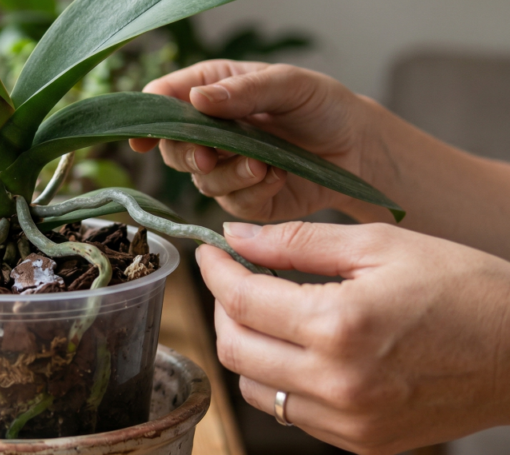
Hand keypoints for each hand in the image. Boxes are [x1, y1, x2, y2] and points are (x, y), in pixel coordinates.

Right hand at [130, 60, 385, 220]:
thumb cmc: (324, 106)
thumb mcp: (290, 84)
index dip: (147, 117)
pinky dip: (253, 192)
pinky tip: (277, 177)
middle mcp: (210, 130)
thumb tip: (196, 98)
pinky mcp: (245, 199)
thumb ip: (244, 90)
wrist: (360, 149)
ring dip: (229, 174)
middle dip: (185, 154)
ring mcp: (225, 167)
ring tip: (264, 163)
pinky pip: (232, 204)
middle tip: (207, 156)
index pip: (164, 99)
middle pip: (171, 146)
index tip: (141, 137)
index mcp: (213, 90)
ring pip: (201, 179)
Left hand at [197, 221, 509, 453]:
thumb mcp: (379, 245)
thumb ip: (297, 241)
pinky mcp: (363, 444)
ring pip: (255, 387)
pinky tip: (302, 348)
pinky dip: (281, 378)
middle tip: (238, 279)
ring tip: (270, 312)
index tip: (211, 253)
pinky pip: (292, 413)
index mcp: (340, 327)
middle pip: (235, 348)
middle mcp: (338, 384)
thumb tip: (237, 237)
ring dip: (248, 346)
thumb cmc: (462, 287)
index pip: (240, 301)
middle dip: (223, 307)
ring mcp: (350, 422)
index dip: (215, 272)